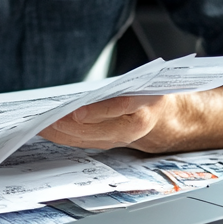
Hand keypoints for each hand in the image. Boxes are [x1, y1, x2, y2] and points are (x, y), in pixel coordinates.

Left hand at [39, 85, 222, 153]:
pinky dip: (71, 138)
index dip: (99, 112)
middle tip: (47, 120)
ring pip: (93, 139)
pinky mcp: (116, 143)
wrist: (180, 120)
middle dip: (72, 127)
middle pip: (101, 130)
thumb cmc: (160, 92)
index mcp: (151, 104)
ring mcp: (127, 138)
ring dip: (66, 135)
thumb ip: (126, 85)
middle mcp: (139, 124)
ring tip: (42, 125)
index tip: (77, 111)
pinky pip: (91, 142)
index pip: (123, 108)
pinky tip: (52, 131)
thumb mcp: (149, 80)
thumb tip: (94, 87)